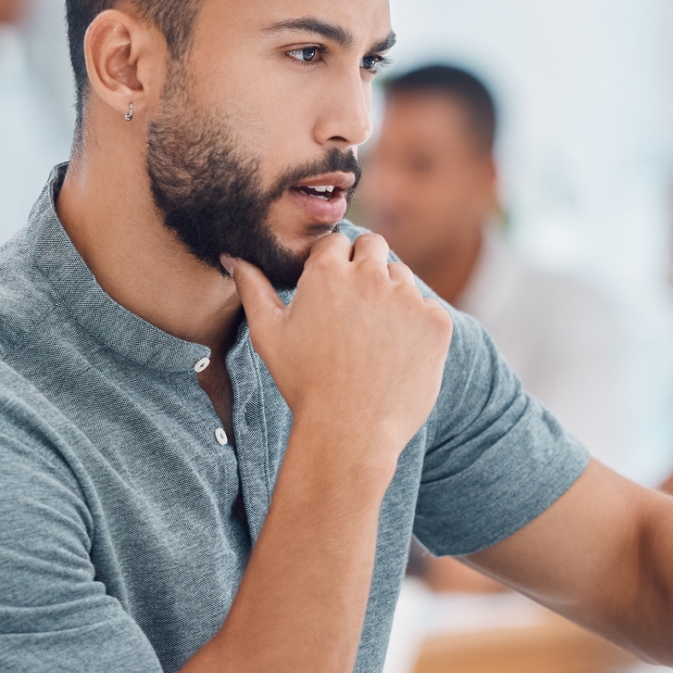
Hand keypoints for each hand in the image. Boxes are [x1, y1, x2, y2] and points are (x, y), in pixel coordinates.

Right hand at [226, 233, 452, 464]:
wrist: (351, 431)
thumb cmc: (304, 384)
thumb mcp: (268, 334)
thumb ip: (253, 288)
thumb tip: (235, 257)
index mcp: (327, 272)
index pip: (336, 241)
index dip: (333, 264)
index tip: (332, 292)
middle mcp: (371, 276)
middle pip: (373, 246)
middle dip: (365, 265)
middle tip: (356, 307)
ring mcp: (408, 298)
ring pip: (402, 277)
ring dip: (391, 295)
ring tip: (374, 339)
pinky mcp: (437, 322)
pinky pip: (429, 308)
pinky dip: (417, 325)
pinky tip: (398, 355)